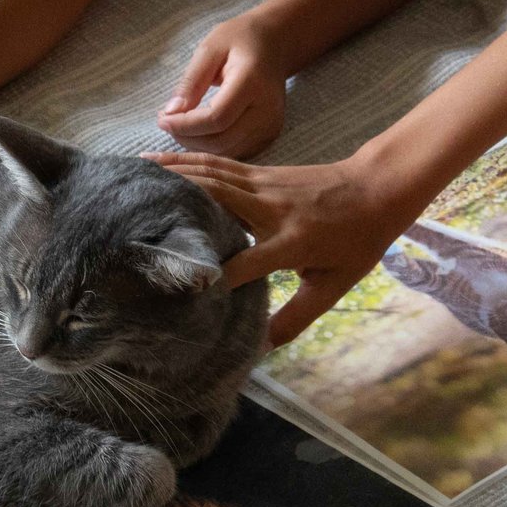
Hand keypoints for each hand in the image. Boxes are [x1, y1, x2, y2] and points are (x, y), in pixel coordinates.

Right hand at [146, 148, 425, 346]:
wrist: (378, 188)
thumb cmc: (357, 242)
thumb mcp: (333, 286)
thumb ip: (297, 316)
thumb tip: (262, 347)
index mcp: (290, 242)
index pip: (244, 262)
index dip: (214, 276)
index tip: (182, 289)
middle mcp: (271, 208)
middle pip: (213, 198)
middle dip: (172, 200)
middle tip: (128, 207)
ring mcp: (264, 184)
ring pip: (210, 174)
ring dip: (170, 172)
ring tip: (131, 175)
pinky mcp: (262, 171)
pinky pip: (218, 165)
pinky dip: (187, 161)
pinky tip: (160, 159)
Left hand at [156, 12, 288, 157]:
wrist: (275, 44)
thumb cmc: (240, 40)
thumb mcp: (209, 49)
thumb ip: (191, 82)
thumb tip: (171, 113)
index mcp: (252, 82)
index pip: (216, 118)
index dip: (185, 124)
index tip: (161, 118)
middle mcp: (267, 109)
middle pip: (221, 140)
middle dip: (187, 137)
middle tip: (166, 122)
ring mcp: (271, 125)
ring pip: (227, 151)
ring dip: (197, 145)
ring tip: (179, 126)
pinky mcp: (270, 134)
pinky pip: (236, 152)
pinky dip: (212, 148)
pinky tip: (197, 132)